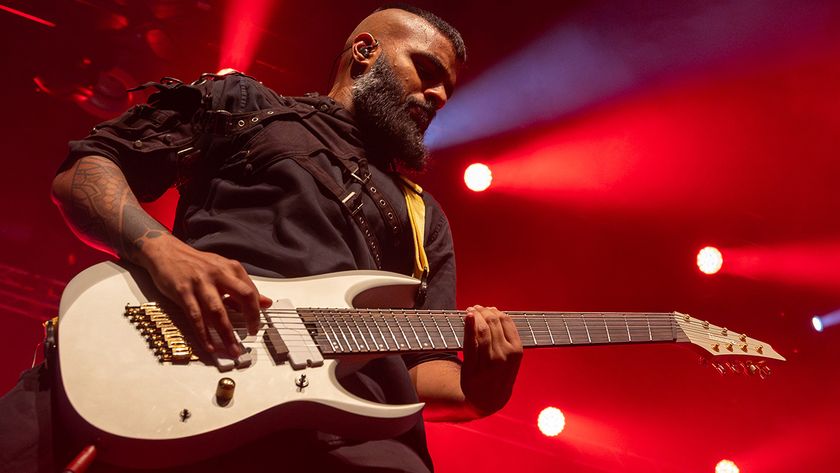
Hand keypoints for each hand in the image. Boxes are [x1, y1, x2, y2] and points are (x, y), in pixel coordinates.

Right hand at [137, 234, 271, 356]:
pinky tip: (210, 346)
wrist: (166, 251)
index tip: (256, 326)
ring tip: (232, 350)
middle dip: (250, 318)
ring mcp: (200, 283)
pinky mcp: (183, 292)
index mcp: (230, 269)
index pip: (251, 291)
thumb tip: (266, 303)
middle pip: (242, 296)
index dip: (257, 310)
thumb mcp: (222, 271)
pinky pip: (195, 317)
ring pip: (218, 311)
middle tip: (252, 335)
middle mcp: (218, 274)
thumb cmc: (196, 264)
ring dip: (227, 333)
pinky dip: (203, 334)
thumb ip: (243, 287)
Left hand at [461, 305, 522, 414]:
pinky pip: (470, 342)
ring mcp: (489, 362)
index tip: (487, 308)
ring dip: (475, 316)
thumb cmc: (500, 374)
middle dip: (483, 311)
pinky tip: (467, 317)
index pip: (506, 321)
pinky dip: (468, 327)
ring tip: (470, 311)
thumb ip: (506, 336)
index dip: (495, 311)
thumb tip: (495, 311)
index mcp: (516, 351)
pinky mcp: (472, 367)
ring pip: (482, 330)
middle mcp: (504, 356)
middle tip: (476, 308)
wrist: (490, 399)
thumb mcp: (511, 357)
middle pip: (493, 323)